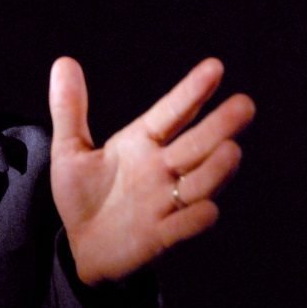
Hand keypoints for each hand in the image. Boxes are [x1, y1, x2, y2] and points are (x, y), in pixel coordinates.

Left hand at [48, 57, 254, 285]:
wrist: (81, 246)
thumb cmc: (82, 195)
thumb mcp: (69, 150)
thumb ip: (69, 109)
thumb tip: (63, 61)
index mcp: (140, 144)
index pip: (171, 113)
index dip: (191, 92)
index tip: (215, 67)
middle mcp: (160, 170)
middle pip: (196, 145)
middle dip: (220, 127)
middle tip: (244, 105)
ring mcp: (164, 203)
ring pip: (199, 184)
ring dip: (215, 170)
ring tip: (230, 150)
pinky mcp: (161, 236)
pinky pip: (185, 227)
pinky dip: (195, 219)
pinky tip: (206, 209)